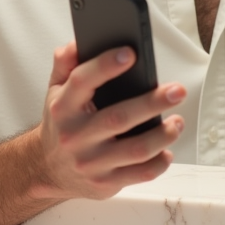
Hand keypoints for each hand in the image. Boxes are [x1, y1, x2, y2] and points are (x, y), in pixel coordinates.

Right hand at [32, 41, 185, 201]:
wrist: (47, 169)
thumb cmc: (60, 124)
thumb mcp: (55, 89)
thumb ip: (65, 62)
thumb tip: (80, 41)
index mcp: (63, 107)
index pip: (82, 81)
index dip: (106, 66)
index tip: (130, 53)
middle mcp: (75, 136)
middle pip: (117, 118)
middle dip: (151, 103)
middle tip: (175, 91)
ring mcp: (91, 162)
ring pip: (134, 150)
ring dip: (162, 135)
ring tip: (177, 121)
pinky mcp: (106, 183)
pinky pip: (139, 175)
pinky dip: (159, 162)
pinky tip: (167, 150)